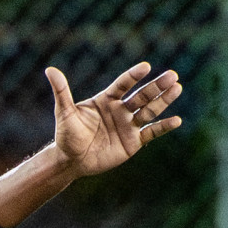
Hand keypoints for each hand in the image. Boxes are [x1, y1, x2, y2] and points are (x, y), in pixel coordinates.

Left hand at [49, 62, 182, 177]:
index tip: (145, 67)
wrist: (71, 160)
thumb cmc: (67, 135)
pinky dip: (164, 127)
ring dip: (164, 100)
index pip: (123, 84)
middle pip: (141, 95)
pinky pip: (151, 132)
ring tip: (177, 88)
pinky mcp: (133, 142)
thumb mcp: (64, 113)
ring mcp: (128, 125)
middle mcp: (120, 110)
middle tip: (172, 75)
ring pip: (149, 110)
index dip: (133, 76)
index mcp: (106, 100)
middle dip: (156, 86)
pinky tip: (177, 120)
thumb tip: (49, 69)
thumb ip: (61, 92)